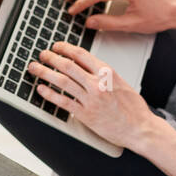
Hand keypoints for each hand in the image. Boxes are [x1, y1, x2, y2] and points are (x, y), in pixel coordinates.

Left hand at [27, 41, 162, 151]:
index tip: (56, 46)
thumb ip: (103, 74)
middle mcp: (98, 84)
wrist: (140, 128)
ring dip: (45, 73)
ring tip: (35, 68)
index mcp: (108, 73)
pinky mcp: (86, 115)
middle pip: (68, 66)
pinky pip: (64, 102)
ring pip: (63, 82)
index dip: (65, 48)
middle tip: (42, 55)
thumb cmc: (133, 108)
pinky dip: (50, 94)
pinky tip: (41, 89)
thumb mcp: (121, 82)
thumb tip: (85, 66)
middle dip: (51, 58)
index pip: (81, 55)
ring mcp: (91, 99)